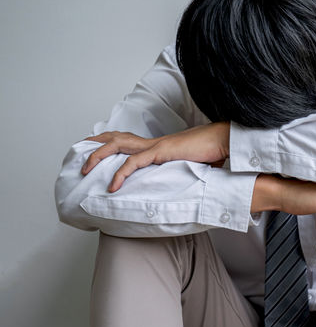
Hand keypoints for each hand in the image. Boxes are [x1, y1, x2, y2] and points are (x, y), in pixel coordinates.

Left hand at [81, 122, 229, 191]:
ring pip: (118, 145)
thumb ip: (186, 175)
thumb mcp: (195, 168)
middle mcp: (154, 143)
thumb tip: (188, 189)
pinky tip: (113, 186)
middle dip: (95, 145)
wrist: (225, 141)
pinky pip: (135, 162)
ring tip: (86, 170)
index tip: (95, 150)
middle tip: (79, 156)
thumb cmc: (214, 152)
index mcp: (159, 145)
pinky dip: (121, 173)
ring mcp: (156, 146)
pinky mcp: (161, 152)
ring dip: (99, 156)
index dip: (109, 142)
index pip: (128, 140)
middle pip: (116, 137)